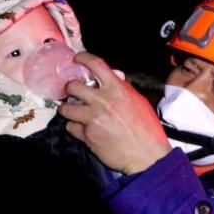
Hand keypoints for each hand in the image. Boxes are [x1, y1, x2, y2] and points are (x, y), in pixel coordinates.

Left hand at [58, 52, 171, 174]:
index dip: (83, 58)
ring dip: (68, 109)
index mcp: (117, 90)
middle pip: (73, 87)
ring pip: (66, 108)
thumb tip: (115, 77)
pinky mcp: (88, 136)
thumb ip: (123, 89)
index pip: (95, 64)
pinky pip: (71, 127)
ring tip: (73, 112)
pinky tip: (82, 129)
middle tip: (72, 92)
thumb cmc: (147, 130)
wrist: (147, 156)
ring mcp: (93, 119)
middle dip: (70, 88)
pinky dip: (74, 128)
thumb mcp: (139, 102)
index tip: (77, 59)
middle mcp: (103, 102)